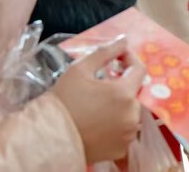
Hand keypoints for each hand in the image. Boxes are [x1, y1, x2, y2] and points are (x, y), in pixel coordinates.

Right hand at [53, 37, 145, 163]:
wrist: (49, 138)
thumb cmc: (64, 101)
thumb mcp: (80, 69)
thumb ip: (105, 52)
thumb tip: (123, 40)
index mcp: (124, 93)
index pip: (139, 69)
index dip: (129, 59)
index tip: (117, 58)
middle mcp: (132, 115)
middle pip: (134, 91)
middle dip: (122, 83)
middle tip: (102, 81)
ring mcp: (128, 134)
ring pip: (130, 111)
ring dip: (120, 104)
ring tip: (99, 102)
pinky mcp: (121, 149)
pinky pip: (124, 129)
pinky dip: (116, 122)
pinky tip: (99, 120)